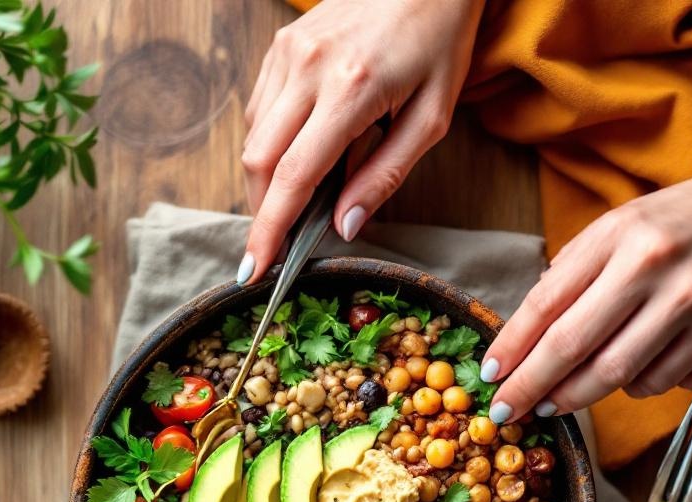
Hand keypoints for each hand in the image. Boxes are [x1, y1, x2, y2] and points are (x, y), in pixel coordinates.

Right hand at [238, 0, 484, 284]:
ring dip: (267, 179)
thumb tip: (343, 227)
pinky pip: (260, 110)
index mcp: (351, 90)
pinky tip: (299, 151)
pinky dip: (271, 144)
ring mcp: (288, 52)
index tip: (254, 269)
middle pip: (259, 162)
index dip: (269, 230)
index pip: (292, 177)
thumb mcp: (430, 118)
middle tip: (281, 242)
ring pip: (253, 138)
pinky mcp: (281, 45)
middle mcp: (308, 68)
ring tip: (301, 194)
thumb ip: (385, 176)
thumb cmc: (438, 42)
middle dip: (263, 212)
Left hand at [484, 171, 691, 422]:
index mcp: (618, 237)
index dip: (511, 348)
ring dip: (587, 394)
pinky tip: (641, 366)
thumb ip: (568, 277)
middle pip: (575, 349)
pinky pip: (671, 384)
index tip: (491, 377)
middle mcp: (657, 269)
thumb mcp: (613, 230)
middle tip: (510, 408)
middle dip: (532, 387)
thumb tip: (520, 342)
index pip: (546, 305)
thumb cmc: (668, 225)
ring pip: (622, 378)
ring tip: (571, 389)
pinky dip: (645, 385)